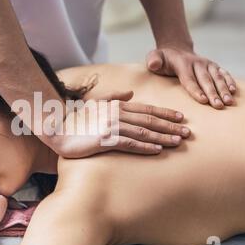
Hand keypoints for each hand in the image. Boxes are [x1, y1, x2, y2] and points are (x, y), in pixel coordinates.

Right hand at [52, 90, 190, 157]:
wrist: (57, 129)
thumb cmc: (76, 119)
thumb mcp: (94, 103)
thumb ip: (113, 97)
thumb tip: (130, 94)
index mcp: (116, 105)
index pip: (146, 108)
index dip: (165, 113)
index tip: (180, 118)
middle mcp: (117, 114)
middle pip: (149, 119)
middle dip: (170, 126)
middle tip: (187, 132)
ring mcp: (111, 127)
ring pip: (144, 131)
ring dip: (163, 137)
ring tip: (178, 141)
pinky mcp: (105, 140)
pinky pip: (130, 143)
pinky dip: (145, 146)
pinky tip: (158, 150)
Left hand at [146, 47, 236, 109]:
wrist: (176, 50)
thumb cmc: (163, 59)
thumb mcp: (154, 57)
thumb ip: (153, 61)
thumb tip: (154, 65)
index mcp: (182, 63)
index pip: (189, 79)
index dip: (196, 90)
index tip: (203, 100)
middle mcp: (197, 62)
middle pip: (206, 80)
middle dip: (213, 93)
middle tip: (219, 106)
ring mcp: (207, 64)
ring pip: (217, 77)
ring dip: (224, 89)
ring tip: (229, 102)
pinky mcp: (214, 66)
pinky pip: (224, 73)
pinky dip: (229, 81)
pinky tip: (233, 91)